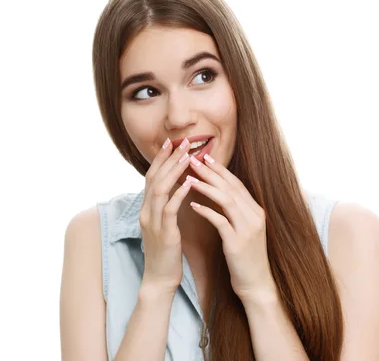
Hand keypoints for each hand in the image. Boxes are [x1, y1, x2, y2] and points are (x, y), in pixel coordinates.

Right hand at [138, 138, 192, 293]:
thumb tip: (178, 185)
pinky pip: (170, 209)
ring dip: (174, 171)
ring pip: (160, 189)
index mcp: (147, 208)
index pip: (152, 176)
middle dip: (168, 158)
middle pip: (154, 177)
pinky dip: (180, 194)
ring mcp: (152, 222)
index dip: (161, 158)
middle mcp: (146, 211)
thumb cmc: (167, 250)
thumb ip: (167, 205)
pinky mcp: (163, 233)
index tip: (173, 142)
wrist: (160, 278)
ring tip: (187, 157)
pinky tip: (191, 183)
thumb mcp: (165, 223)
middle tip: (182, 142)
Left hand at [185, 153, 276, 301]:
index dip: (220, 170)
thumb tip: (222, 195)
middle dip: (211, 172)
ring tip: (189, 178)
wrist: (256, 283)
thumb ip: (237, 212)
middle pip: (231, 187)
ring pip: (226, 200)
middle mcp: (254, 216)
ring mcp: (247, 229)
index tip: (204, 157)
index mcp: (256, 211)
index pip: (236, 184)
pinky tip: (192, 204)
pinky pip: (220, 221)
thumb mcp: (245, 230)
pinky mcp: (237, 242)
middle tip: (193, 160)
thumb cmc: (246, 258)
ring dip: (206, 187)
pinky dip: (206, 210)